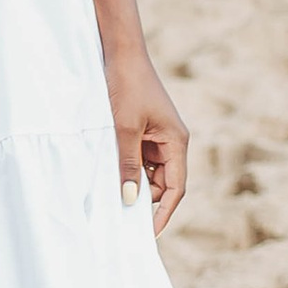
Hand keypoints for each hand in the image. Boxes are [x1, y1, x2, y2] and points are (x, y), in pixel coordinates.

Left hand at [106, 48, 187, 230]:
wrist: (121, 53)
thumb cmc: (127, 86)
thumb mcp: (125, 129)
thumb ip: (128, 165)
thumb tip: (131, 200)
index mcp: (176, 142)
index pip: (176, 188)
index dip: (163, 212)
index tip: (148, 233)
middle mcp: (172, 142)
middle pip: (162, 183)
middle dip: (144, 196)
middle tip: (118, 211)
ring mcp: (158, 136)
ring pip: (149, 172)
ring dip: (133, 180)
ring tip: (110, 188)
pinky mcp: (144, 130)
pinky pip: (139, 157)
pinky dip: (127, 166)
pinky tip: (110, 170)